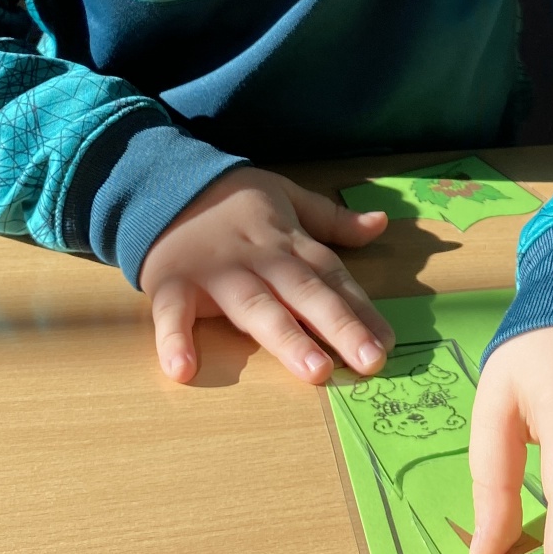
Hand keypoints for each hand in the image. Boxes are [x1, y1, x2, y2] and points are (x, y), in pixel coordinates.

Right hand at [139, 167, 391, 385]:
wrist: (164, 182)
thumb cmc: (232, 201)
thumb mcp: (286, 197)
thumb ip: (331, 219)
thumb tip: (381, 224)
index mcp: (288, 242)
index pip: (332, 276)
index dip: (361, 309)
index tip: (388, 341)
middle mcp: (259, 259)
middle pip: (306, 293)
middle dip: (340, 326)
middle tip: (371, 361)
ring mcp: (216, 273)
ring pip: (256, 307)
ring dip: (286, 338)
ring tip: (316, 371)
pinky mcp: (172, 283)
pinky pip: (173, 314)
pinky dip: (174, 339)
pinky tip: (183, 369)